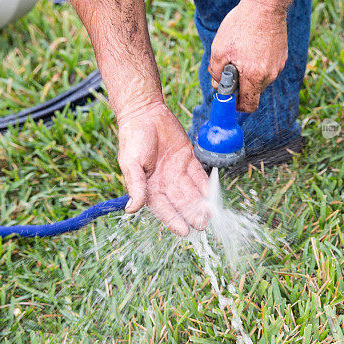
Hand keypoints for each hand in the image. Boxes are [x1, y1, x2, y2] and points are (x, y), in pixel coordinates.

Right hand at [117, 102, 208, 235]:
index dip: (173, 220)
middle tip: (202, 224)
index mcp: (149, 187)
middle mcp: (165, 183)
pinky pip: (199, 175)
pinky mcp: (188, 159)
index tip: (184, 231)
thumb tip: (131, 210)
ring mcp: (178, 171)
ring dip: (201, 204)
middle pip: (181, 203)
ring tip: (209, 215)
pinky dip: (205, 185)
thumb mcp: (131, 163)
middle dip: (191, 214)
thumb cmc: (133, 138)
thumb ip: (135, 186)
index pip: (163, 208)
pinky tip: (212, 195)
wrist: (145, 112)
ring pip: (192, 192)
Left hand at [209, 0, 287, 111]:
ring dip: (249, 73)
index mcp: (254, 77)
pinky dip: (258, 63)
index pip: (249, 106)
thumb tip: (218, 85)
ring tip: (242, 52)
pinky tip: (252, 46)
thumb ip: (216, 73)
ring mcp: (278, 66)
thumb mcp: (219, 49)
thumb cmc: (240, 26)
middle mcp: (270, 75)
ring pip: (260, 79)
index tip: (229, 94)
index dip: (237, 104)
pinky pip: (267, 68)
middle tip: (231, 68)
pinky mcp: (282, 57)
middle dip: (241, 86)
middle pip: (254, 92)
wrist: (265, 6)